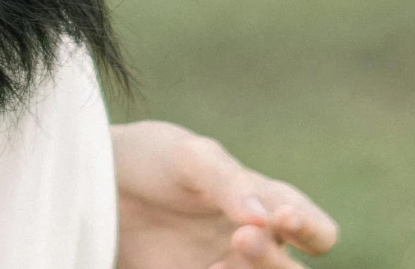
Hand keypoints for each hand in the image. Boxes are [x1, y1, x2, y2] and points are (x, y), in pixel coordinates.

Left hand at [110, 120, 337, 268]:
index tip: (281, 217)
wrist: (95, 183)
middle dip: (274, 262)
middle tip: (241, 237)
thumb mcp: (190, 156)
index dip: (311, 231)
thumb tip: (264, 219)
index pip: (319, 232)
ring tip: (213, 266)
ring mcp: (224, 268)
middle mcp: (255, 245)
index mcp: (268, 205)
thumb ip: (227, 181)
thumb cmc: (152, 158)